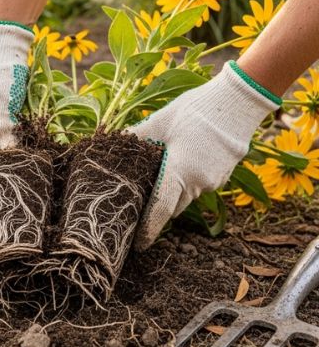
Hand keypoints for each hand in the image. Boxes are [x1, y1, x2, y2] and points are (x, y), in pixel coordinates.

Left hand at [128, 61, 278, 248]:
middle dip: (157, 208)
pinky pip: (200, 185)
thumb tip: (109, 145)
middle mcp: (198, 183)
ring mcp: (215, 181)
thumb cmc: (194, 111)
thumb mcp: (158, 123)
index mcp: (179, 173)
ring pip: (187, 195)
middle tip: (139, 205)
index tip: (138, 244)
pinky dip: (188, 180)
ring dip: (173, 191)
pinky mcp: (224, 174)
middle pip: (172, 205)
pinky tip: (180, 162)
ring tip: (157, 178)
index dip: (148, 229)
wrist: (237, 102)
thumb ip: (134, 139)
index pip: (160, 211)